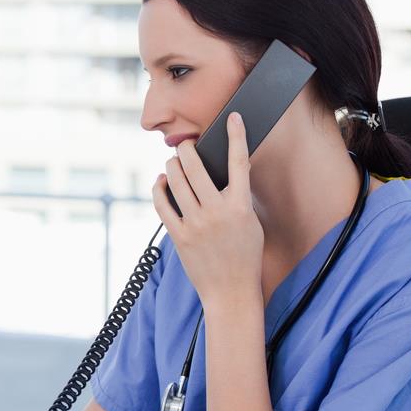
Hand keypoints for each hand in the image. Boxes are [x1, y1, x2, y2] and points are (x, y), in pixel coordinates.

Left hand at [151, 112, 264, 309]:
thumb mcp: (251, 223)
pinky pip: (162, 205)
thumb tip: (228, 171)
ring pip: (176, 182)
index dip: (237, 136)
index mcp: (241, 207)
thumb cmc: (244, 256)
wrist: (231, 291)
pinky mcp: (178, 236)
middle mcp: (217, 213)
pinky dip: (159, 189)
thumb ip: (238, 197)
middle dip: (188, 149)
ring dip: (172, 165)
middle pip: (197, 167)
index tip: (234, 118)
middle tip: (186, 143)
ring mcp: (195, 224)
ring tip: (174, 161)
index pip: (239, 163)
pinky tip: (161, 181)